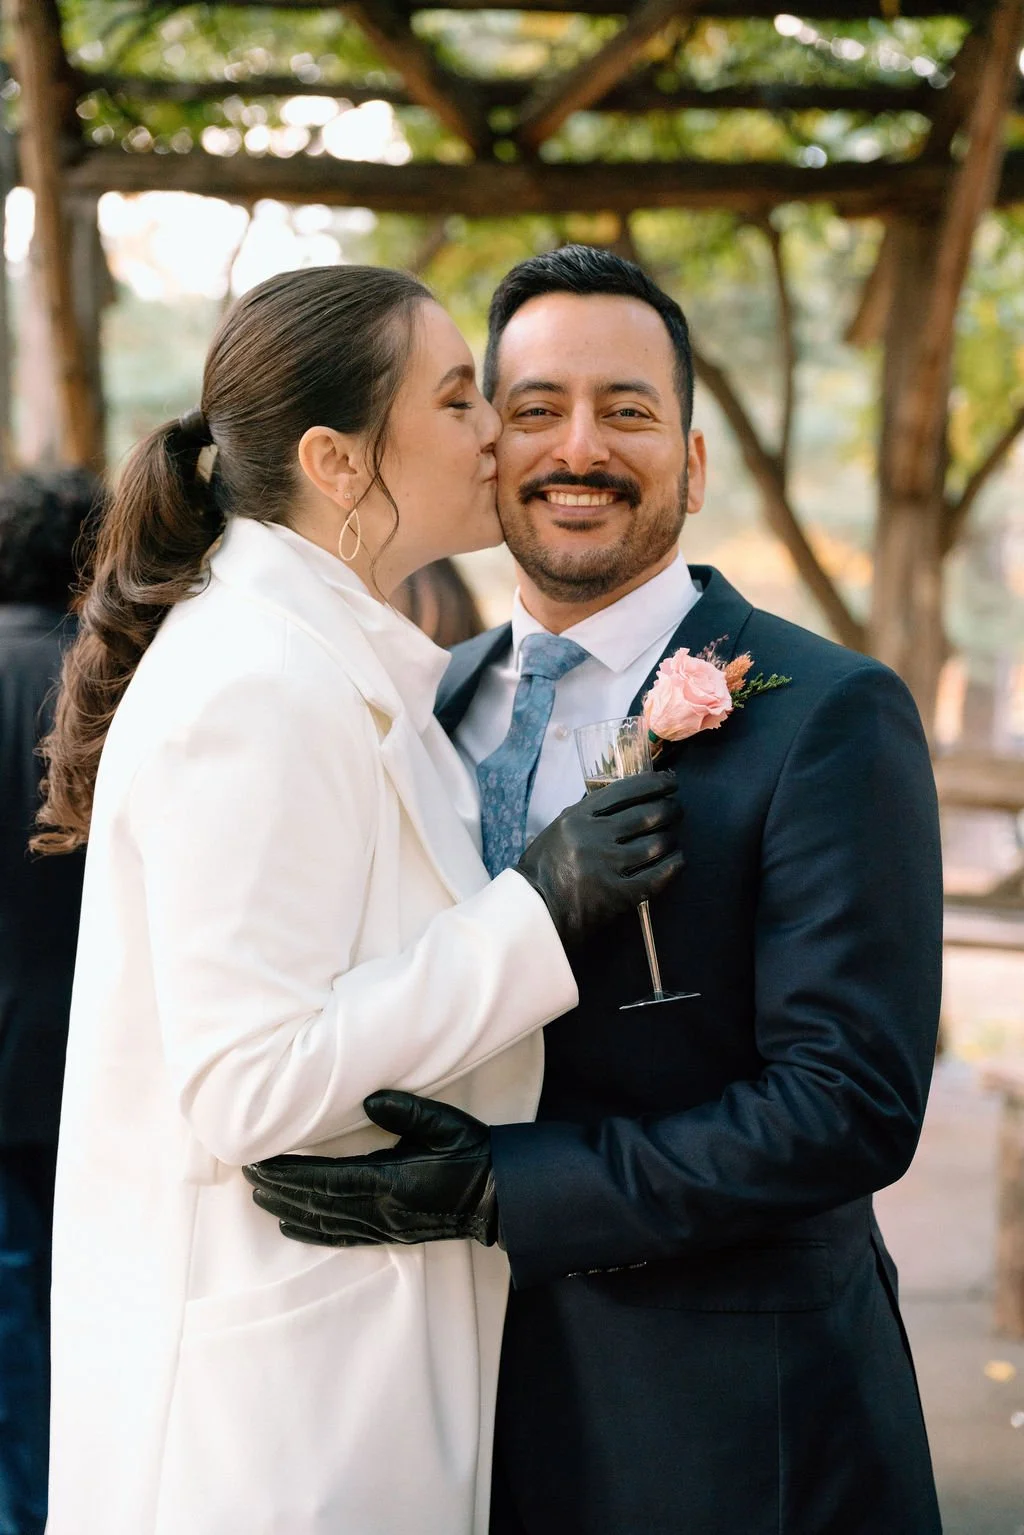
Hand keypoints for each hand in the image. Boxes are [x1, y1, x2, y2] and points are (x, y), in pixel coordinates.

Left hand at [243, 1090, 496, 1247]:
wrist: (499, 1198)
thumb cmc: (473, 1154)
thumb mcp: (446, 1124)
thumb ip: (407, 1113)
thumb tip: (369, 1100)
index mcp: (391, 1180)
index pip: (327, 1179)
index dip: (289, 1173)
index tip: (260, 1162)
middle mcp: (381, 1209)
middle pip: (317, 1203)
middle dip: (278, 1190)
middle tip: (246, 1174)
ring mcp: (384, 1226)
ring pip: (324, 1223)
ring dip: (287, 1210)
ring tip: (258, 1197)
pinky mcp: (389, 1235)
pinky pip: (341, 1237)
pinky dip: (311, 1232)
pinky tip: (292, 1227)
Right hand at [515, 769, 682, 953]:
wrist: (534, 912)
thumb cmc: (545, 868)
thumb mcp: (560, 829)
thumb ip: (589, 814)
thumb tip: (629, 797)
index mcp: (576, 817)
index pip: (625, 790)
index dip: (654, 783)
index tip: (670, 781)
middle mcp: (593, 837)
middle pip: (646, 815)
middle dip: (670, 809)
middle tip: (676, 810)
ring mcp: (607, 866)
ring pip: (656, 844)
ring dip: (670, 838)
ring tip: (671, 838)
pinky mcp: (618, 895)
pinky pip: (658, 875)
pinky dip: (674, 865)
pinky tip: (677, 860)